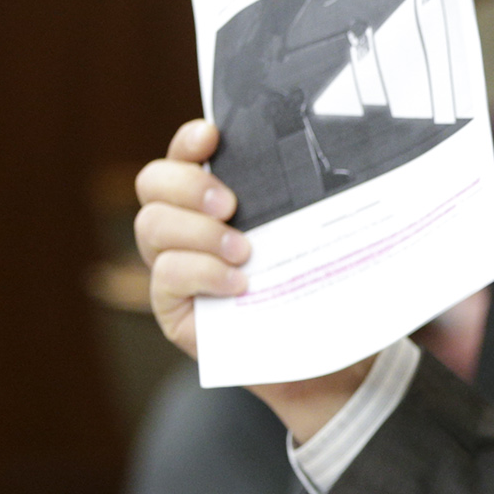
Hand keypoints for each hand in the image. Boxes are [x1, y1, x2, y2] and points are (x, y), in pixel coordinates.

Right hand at [133, 118, 373, 440]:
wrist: (335, 359)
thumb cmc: (328, 287)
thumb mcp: (326, 235)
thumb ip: (314, 200)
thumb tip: (342, 161)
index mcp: (219, 198)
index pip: (185, 155)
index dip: (188, 140)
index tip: (211, 135)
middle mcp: (186, 226)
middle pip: (152, 183)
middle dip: (187, 184)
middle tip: (231, 204)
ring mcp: (174, 266)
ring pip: (151, 226)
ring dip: (198, 232)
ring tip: (244, 252)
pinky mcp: (174, 308)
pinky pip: (165, 276)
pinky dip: (200, 272)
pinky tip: (238, 285)